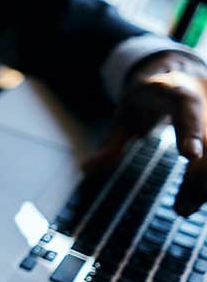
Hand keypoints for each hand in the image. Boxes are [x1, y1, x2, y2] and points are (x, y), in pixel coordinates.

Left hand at [90, 51, 206, 214]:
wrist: (176, 72)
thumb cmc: (146, 97)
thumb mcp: (124, 116)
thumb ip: (111, 142)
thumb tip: (86, 169)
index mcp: (171, 89)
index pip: (185, 106)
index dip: (190, 129)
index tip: (191, 155)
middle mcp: (203, 97)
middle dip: (199, 176)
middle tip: (182, 209)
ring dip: (205, 185)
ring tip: (184, 209)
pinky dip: (206, 182)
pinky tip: (194, 199)